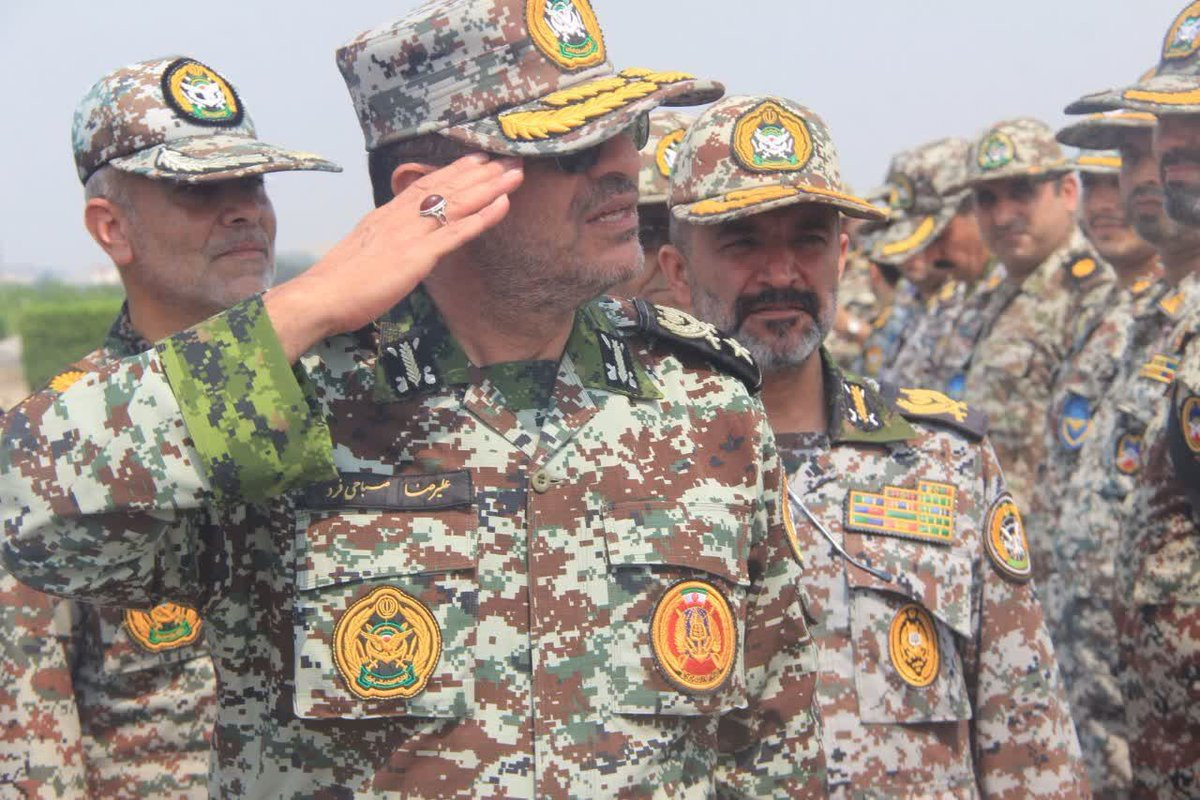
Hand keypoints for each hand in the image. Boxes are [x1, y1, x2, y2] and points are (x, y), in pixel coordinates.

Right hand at [264, 153, 523, 360]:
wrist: (320, 297)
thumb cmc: (337, 283)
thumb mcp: (363, 251)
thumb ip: (384, 241)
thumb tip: (397, 241)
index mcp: (385, 215)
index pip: (425, 184)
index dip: (454, 170)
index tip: (477, 158)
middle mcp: (399, 217)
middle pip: (446, 186)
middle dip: (480, 171)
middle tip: (509, 155)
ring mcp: (409, 234)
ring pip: (456, 203)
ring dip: (489, 186)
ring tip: (515, 172)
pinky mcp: (416, 257)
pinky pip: (456, 233)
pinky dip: (482, 217)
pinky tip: (503, 204)